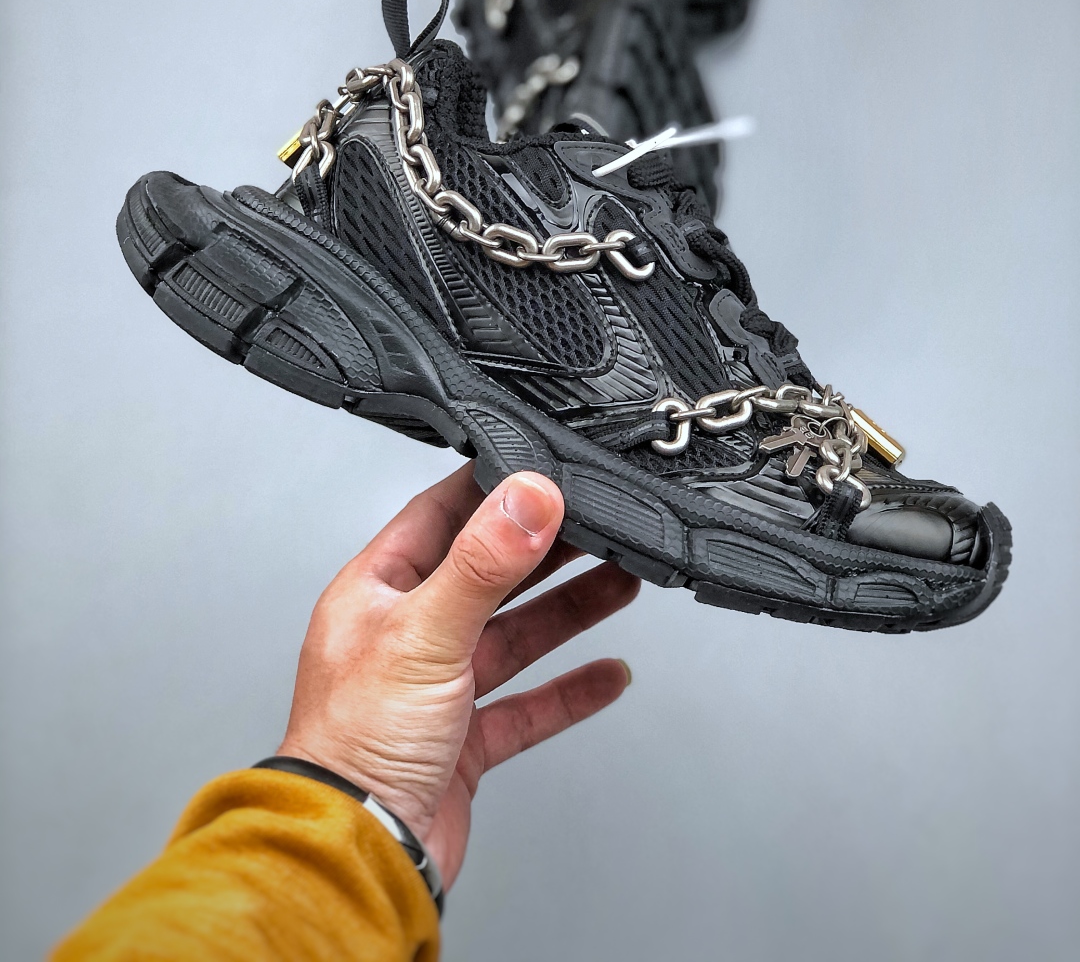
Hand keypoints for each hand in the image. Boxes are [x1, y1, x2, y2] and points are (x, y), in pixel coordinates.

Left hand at [277, 463, 637, 887]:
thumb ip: (482, 563)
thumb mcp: (425, 634)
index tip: (540, 467)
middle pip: (488, 574)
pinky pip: (527, 705)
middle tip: (599, 523)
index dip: (491, 489)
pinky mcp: (463, 742)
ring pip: (514, 635)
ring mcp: (435, 690)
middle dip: (546, 549)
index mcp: (376, 593)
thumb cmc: (355, 747)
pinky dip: (569, 690)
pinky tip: (609, 676)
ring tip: (621, 581)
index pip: (439, 516)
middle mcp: (405, 635)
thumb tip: (528, 495)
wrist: (355, 857)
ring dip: (568, 610)